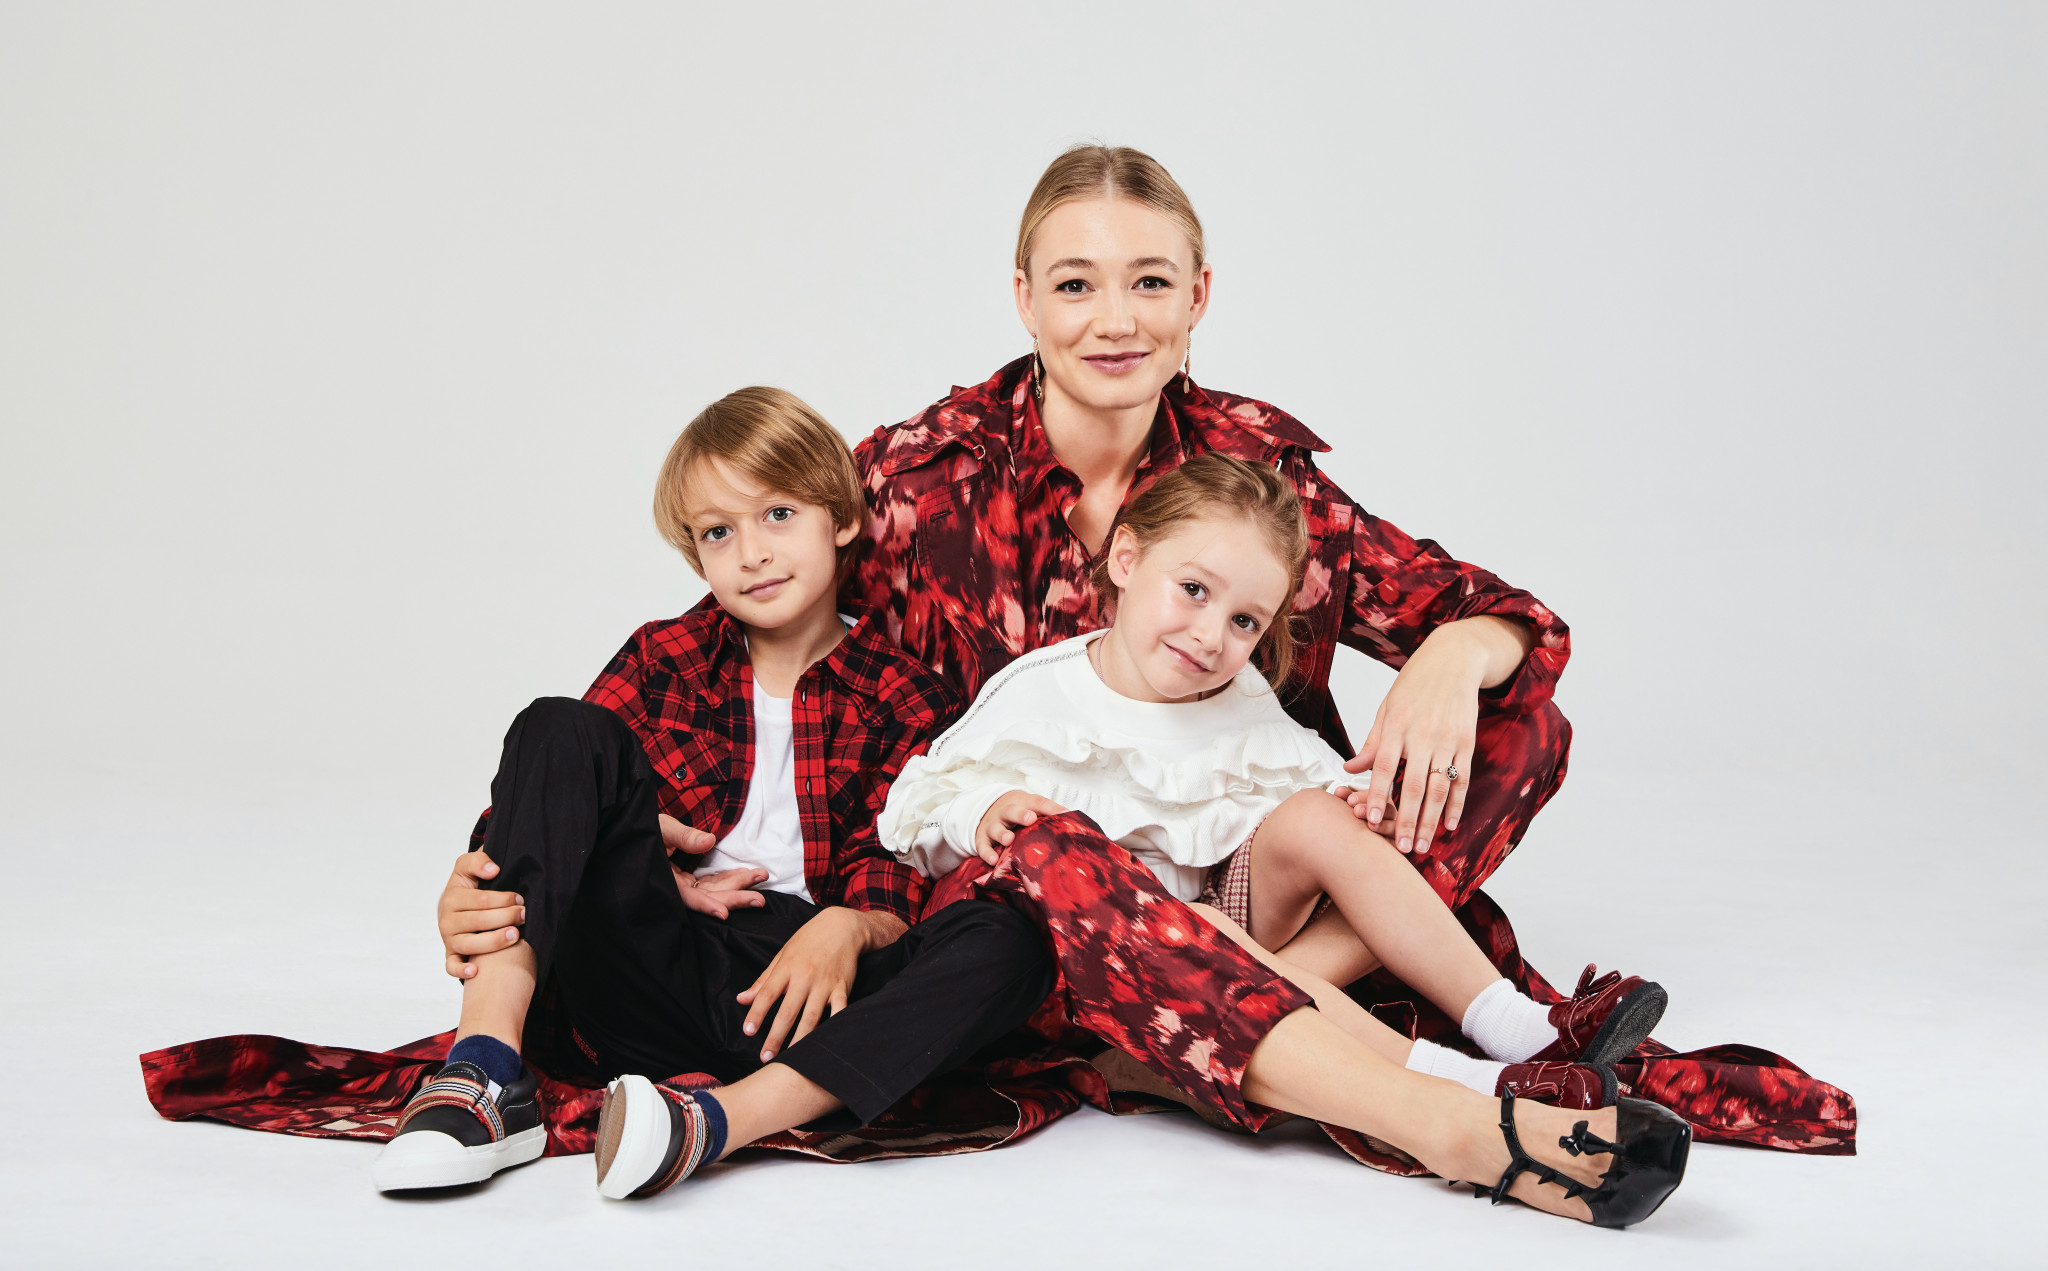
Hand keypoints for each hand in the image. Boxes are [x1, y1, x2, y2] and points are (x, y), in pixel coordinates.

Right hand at [438, 850, 524, 979]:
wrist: (453, 906)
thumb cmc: (467, 887)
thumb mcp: (467, 867)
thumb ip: (477, 861)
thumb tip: (493, 870)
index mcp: (452, 897)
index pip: (480, 900)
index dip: (503, 899)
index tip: (520, 898)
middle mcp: (448, 920)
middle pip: (478, 922)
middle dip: (506, 917)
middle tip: (524, 915)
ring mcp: (449, 939)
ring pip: (469, 945)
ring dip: (493, 942)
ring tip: (515, 935)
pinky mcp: (451, 954)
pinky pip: (452, 966)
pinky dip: (461, 970)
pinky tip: (475, 970)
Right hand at [657, 810, 766, 917]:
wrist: (640, 830)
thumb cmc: (646, 829)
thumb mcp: (663, 828)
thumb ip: (683, 836)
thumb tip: (708, 841)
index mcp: (665, 880)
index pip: (687, 898)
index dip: (704, 905)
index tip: (723, 914)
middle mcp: (677, 886)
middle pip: (707, 897)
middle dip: (733, 898)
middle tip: (759, 899)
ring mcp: (685, 883)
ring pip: (714, 889)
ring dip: (738, 885)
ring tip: (761, 877)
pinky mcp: (690, 878)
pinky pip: (712, 881)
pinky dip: (729, 878)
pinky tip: (747, 874)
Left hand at [735, 907, 905, 1061]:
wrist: (841, 926)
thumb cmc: (808, 941)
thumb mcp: (782, 955)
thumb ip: (763, 980)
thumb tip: (742, 999)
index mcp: (786, 968)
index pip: (767, 993)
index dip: (757, 1013)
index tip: (748, 1031)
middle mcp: (805, 976)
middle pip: (788, 1011)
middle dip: (776, 1036)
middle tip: (766, 1057)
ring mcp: (825, 983)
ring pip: (812, 1016)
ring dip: (800, 1039)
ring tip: (792, 1058)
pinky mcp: (842, 987)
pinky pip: (839, 1011)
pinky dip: (834, 1026)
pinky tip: (827, 1043)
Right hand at [974, 790, 1067, 864]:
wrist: (987, 809)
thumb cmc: (1019, 813)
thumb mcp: (1032, 809)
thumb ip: (1050, 817)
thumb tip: (1077, 828)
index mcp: (1023, 802)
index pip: (1038, 802)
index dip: (1051, 808)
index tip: (1064, 813)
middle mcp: (1006, 811)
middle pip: (1012, 810)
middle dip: (1021, 814)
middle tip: (1030, 819)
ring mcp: (992, 824)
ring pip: (996, 827)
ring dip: (1002, 833)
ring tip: (1009, 839)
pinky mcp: (981, 838)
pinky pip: (982, 845)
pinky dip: (986, 852)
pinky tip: (993, 860)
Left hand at [1341, 623, 1497, 855]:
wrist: (1452, 661)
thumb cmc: (1413, 687)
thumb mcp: (1386, 710)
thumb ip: (1372, 743)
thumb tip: (1349, 770)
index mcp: (1396, 727)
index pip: (1384, 768)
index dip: (1378, 796)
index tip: (1372, 821)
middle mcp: (1422, 735)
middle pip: (1414, 784)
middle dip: (1408, 819)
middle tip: (1402, 848)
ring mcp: (1447, 740)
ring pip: (1440, 786)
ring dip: (1432, 819)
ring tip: (1425, 845)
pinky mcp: (1467, 742)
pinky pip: (1462, 778)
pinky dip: (1458, 803)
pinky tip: (1451, 824)